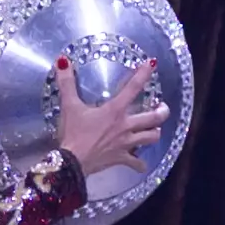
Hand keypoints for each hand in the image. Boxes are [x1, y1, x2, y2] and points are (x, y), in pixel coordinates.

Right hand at [55, 56, 171, 177]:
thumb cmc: (73, 132)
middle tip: (162, 107)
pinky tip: (140, 163)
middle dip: (162, 111)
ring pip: (151, 138)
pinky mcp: (121, 158)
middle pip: (154, 118)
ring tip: (154, 128)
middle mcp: (126, 126)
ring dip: (155, 132)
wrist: (72, 162)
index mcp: (115, 110)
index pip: (133, 88)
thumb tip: (62, 61)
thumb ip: (67, 83)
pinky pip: (137, 163)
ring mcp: (126, 144)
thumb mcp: (69, 105)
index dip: (143, 74)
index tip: (152, 64)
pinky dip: (140, 164)